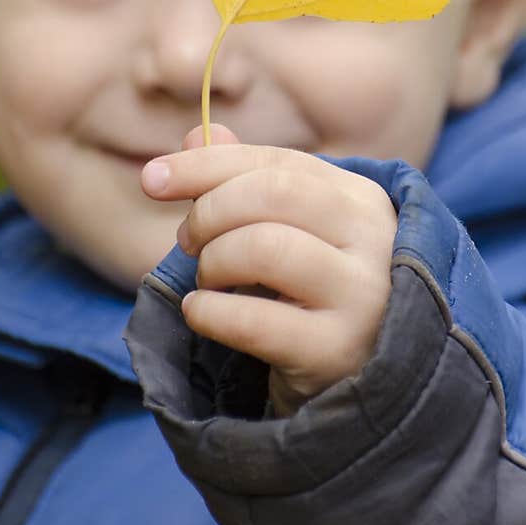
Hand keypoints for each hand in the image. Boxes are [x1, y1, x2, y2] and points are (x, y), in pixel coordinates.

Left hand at [140, 125, 396, 416]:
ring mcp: (364, 296)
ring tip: (208, 281)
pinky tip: (202, 312)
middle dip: (210, 211)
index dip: (207, 164)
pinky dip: (210, 312)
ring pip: (265, 246)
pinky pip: (255, 319)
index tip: (151, 178)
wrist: (356, 390)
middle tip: (187, 242)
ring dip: (214, 261)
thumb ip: (243, 181)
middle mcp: (374, 239)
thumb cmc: (310, 299)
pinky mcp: (339, 350)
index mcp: (361, 199)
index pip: (278, 162)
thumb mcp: (285, 233)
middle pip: (272, 193)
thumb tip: (194, 134)